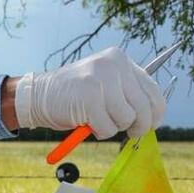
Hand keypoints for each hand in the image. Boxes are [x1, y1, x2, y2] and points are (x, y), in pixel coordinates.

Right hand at [13, 47, 165, 138]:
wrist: (38, 95)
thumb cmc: (74, 95)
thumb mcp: (105, 84)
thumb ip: (128, 93)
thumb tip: (154, 116)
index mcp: (120, 60)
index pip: (153, 91)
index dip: (155, 114)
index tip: (150, 125)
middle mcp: (114, 65)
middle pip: (144, 108)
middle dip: (138, 126)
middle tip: (130, 132)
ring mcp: (101, 80)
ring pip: (127, 119)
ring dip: (113, 127)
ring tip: (96, 119)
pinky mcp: (90, 97)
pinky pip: (107, 127)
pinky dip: (98, 131)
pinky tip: (86, 122)